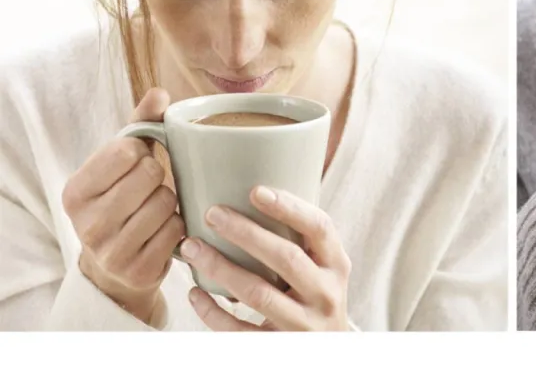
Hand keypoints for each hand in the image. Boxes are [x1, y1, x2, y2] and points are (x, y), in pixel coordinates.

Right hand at [63, 88, 182, 322]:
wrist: (113, 266)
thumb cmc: (121, 199)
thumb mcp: (121, 162)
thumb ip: (140, 124)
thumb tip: (160, 93)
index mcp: (76, 190)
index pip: (125, 151)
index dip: (142, 151)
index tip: (137, 161)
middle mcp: (87, 223)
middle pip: (151, 174)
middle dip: (160, 175)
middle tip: (150, 186)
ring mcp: (111, 251)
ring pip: (166, 202)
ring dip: (171, 201)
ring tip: (156, 208)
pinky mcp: (138, 271)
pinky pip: (177, 230)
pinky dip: (177, 226)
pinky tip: (163, 230)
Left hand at [181, 186, 350, 330]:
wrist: (327, 350)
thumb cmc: (315, 297)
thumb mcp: (323, 269)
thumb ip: (302, 241)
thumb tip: (253, 195)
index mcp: (337, 265)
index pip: (319, 228)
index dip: (289, 207)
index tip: (256, 191)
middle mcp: (325, 293)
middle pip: (285, 258)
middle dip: (245, 232)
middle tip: (213, 214)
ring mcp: (303, 323)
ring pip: (258, 293)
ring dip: (220, 267)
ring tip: (193, 247)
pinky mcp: (278, 347)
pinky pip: (240, 330)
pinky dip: (213, 311)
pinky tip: (195, 292)